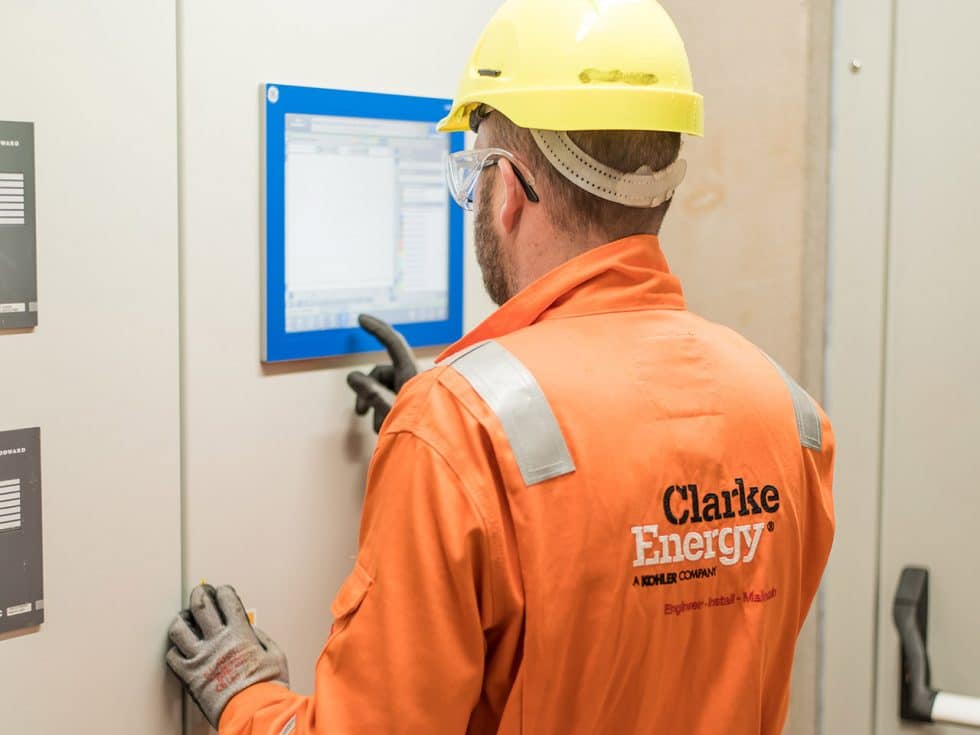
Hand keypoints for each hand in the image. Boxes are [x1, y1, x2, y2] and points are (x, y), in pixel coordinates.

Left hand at [166, 585, 288, 727]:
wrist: (254, 713)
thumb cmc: (268, 688)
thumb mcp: (276, 655)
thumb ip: (262, 638)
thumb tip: (252, 630)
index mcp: (240, 633)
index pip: (226, 599)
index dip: (222, 591)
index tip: (222, 591)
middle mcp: (218, 641)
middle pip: (200, 605)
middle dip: (199, 594)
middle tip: (200, 594)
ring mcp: (201, 658)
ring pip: (179, 628)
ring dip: (181, 620)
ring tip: (184, 618)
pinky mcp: (190, 676)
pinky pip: (172, 656)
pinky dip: (174, 650)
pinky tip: (180, 648)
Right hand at [347, 314, 418, 432]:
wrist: (443, 451)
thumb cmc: (425, 432)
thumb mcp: (392, 411)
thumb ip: (372, 394)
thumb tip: (352, 377)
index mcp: (413, 374)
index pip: (394, 343)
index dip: (377, 329)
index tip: (361, 318)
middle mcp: (414, 380)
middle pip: (380, 373)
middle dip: (367, 391)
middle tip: (359, 412)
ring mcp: (413, 394)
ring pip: (383, 390)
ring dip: (376, 408)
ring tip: (381, 428)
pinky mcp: (412, 407)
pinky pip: (390, 403)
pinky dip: (384, 415)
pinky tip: (387, 431)